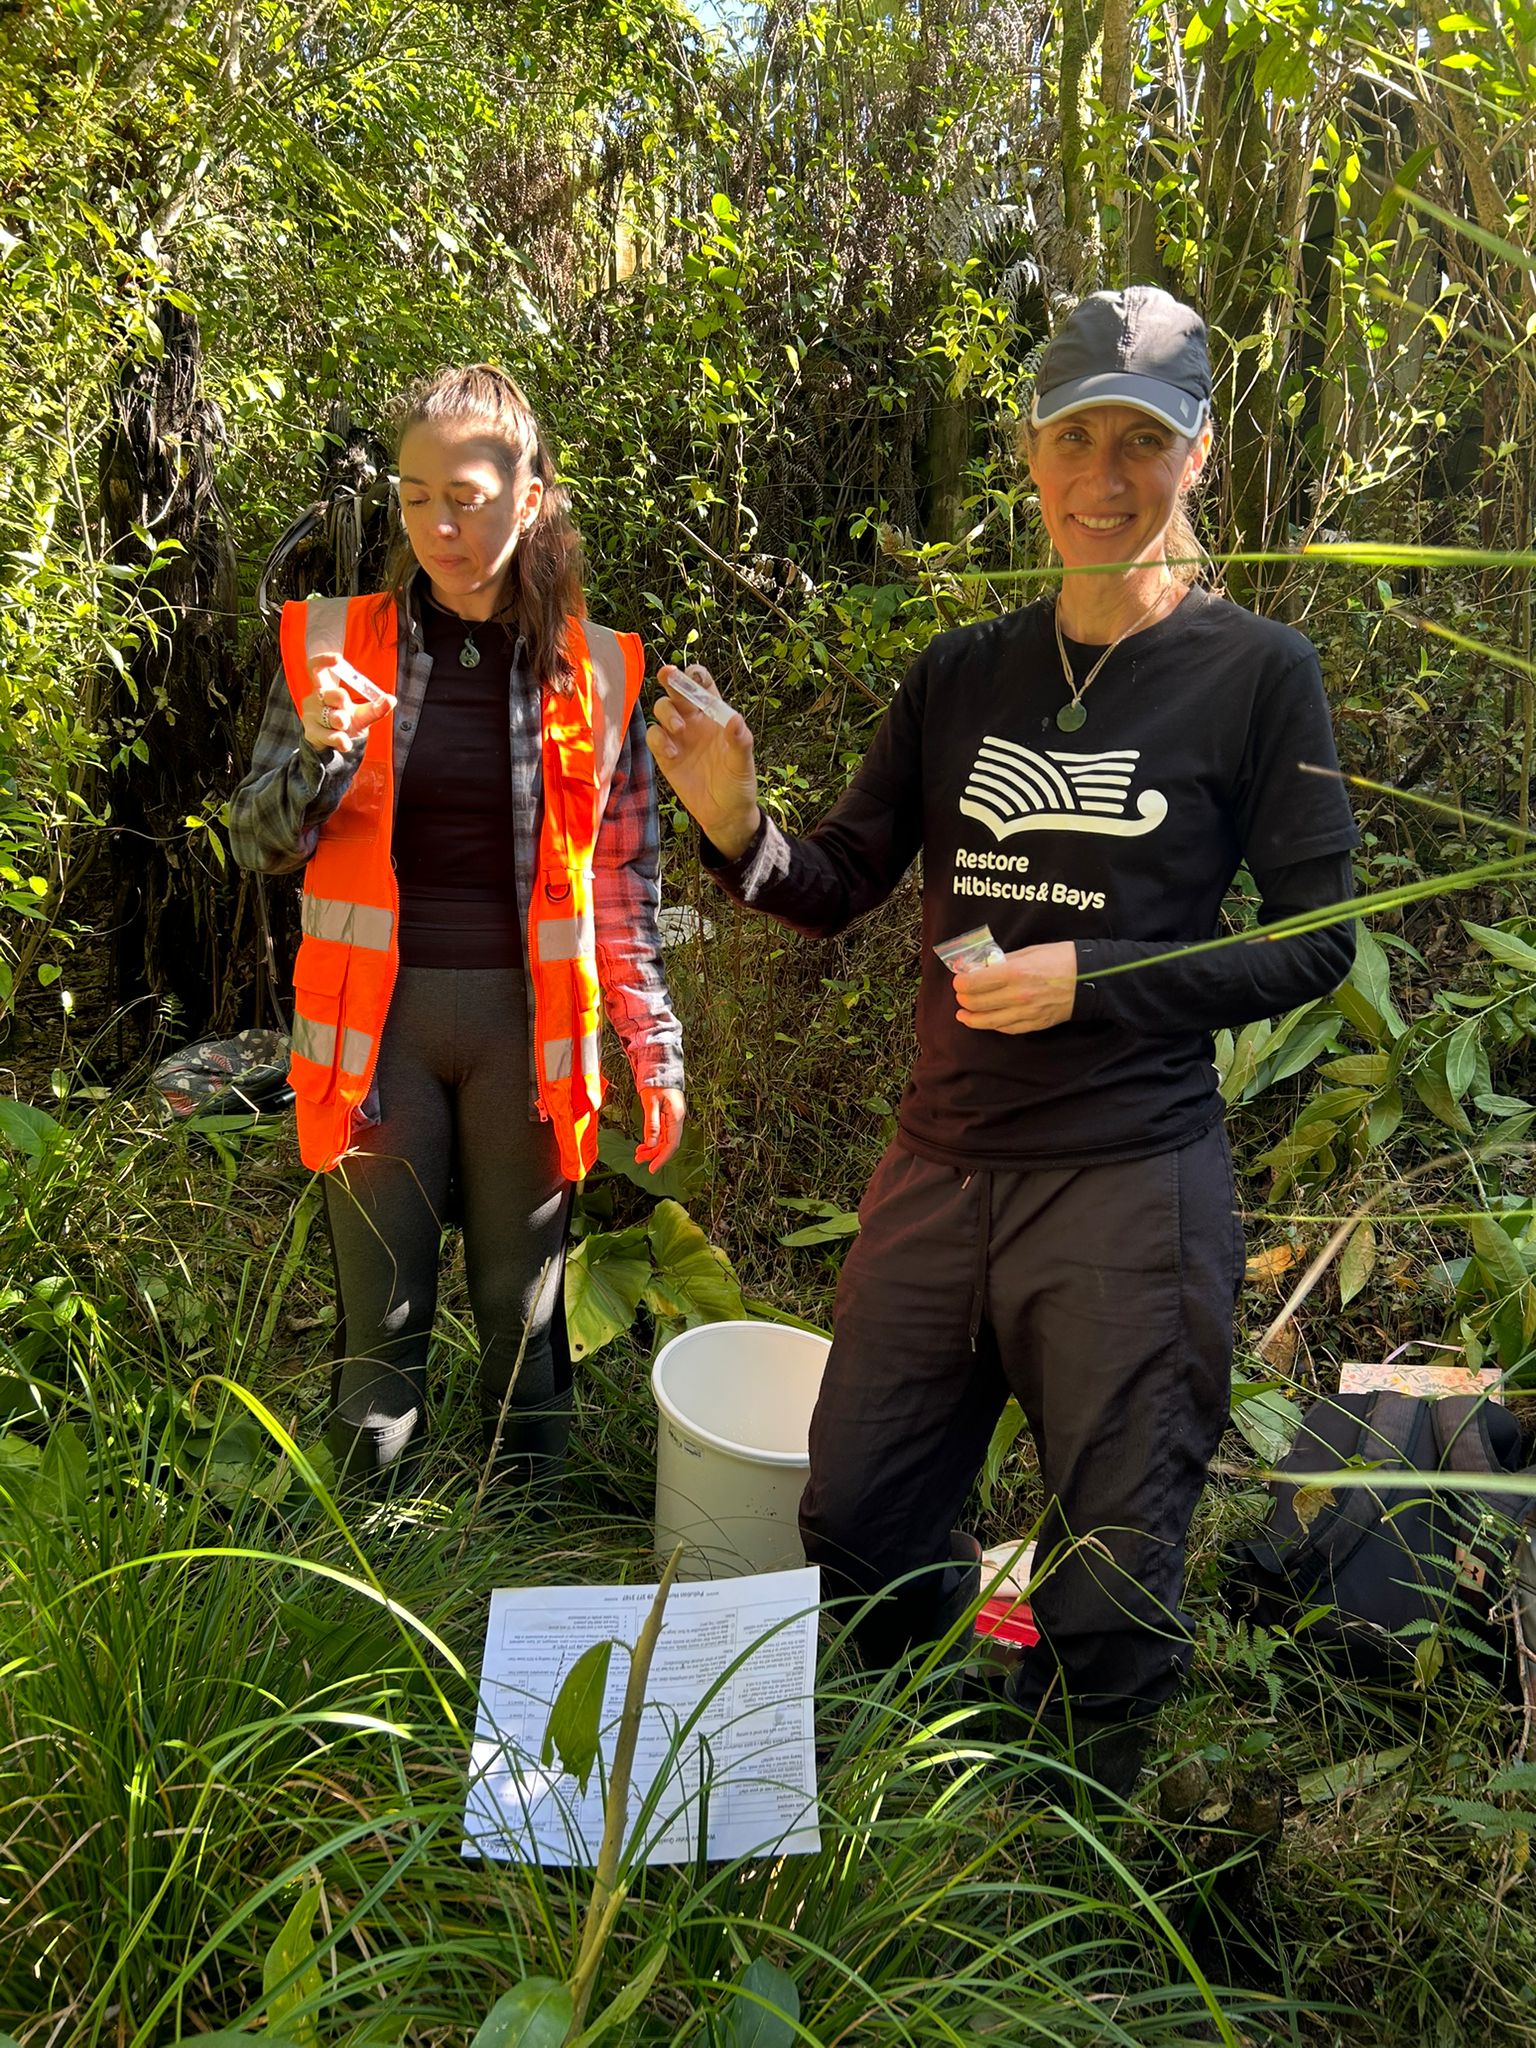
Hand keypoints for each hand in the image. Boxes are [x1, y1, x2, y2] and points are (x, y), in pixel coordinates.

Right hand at [300, 657, 395, 755]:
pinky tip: (346, 743)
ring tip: (345, 724)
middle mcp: (314, 700)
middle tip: (346, 703)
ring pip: (328, 716)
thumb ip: (376, 708)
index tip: (338, 659)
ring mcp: (311, 717)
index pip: (315, 668)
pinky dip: (341, 740)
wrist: (334, 744)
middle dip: (338, 697)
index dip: (323, 660)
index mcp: (324, 688)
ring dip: (340, 720)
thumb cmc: (346, 721)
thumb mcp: (362, 714)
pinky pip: (329, 736)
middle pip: (325, 693)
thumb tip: (391, 699)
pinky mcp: (312, 735)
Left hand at [636, 1085, 686, 1171]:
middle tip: (638, 1160)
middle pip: (668, 1143)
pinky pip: (662, 1131)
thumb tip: (651, 1144)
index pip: (671, 1144)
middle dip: (654, 1154)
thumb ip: (651, 1124)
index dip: (662, 1158)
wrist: (661, 1066)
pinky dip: (653, 1138)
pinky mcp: (668, 1114)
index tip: (652, 1168)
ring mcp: (673, 1117)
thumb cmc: (656, 1082)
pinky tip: (644, 1143)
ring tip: (638, 1153)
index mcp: (676, 1117)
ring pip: (665, 1139)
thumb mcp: (650, 1103)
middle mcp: (677, 1119)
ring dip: (652, 1147)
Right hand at [645, 663, 760, 858]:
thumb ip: (740, 741)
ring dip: (666, 712)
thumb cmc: (738, 784)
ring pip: (662, 709)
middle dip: (671, 679)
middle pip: (677, 691)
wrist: (725, 814)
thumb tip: (735, 719)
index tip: (692, 675)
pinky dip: (658, 739)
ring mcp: (678, 737)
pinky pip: (654, 736)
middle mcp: (695, 721)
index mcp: (715, 716)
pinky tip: (671, 752)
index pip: (703, 686)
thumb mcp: (743, 764)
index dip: (695, 676)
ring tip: (679, 729)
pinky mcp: (665, 756)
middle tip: (668, 675)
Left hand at [954, 942, 1076, 1034]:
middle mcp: (1017, 995)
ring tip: (963, 1014)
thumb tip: (984, 967)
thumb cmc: (1063, 958)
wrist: (1092, 979)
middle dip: (964, 998)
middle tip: (961, 994)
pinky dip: (993, 1025)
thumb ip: (1005, 961)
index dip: (961, 982)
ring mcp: (1026, 1013)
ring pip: (989, 1021)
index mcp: (1015, 973)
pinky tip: (986, 1021)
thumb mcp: (1031, 951)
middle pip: (977, 1002)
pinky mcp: (1035, 1024)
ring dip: (972, 1018)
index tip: (959, 979)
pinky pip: (1007, 1028)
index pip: (974, 982)